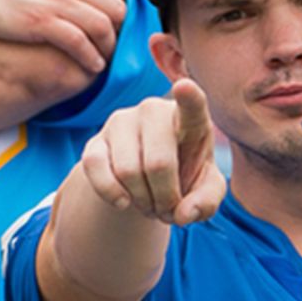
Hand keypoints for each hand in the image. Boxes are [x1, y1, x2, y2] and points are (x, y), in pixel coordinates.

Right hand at [0, 0, 125, 73]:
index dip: (121, 9)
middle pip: (116, 9)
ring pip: (103, 27)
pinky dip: (91, 56)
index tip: (116, 26)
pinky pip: (79, 42)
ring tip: (106, 61)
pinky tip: (92, 66)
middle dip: (121, 31)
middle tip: (114, 48)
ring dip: (109, 47)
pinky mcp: (41, 22)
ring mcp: (58, 3)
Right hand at [80, 78, 226, 224]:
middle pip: (158, 164)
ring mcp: (121, 122)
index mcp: (190, 117)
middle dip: (164, 198)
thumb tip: (183, 214)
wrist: (147, 177)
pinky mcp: (95, 140)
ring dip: (141, 201)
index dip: (188, 96)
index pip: (191, 104)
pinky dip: (111, 194)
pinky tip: (124, 202)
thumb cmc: (185, 174)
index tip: (184, 86)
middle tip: (168, 210)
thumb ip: (207, 201)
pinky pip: (95, 169)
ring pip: (128, 171)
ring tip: (150, 206)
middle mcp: (154, 111)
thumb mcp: (205, 188)